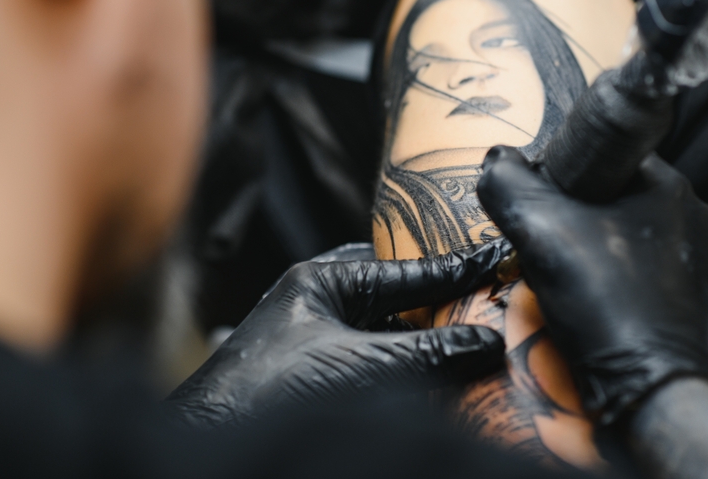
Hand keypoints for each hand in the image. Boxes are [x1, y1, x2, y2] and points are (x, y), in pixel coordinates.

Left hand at [168, 244, 508, 426]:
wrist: (213, 447)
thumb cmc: (272, 389)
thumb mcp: (364, 364)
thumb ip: (429, 352)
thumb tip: (489, 344)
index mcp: (320, 281)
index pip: (403, 270)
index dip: (453, 269)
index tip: (494, 259)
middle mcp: (317, 306)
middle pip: (395, 298)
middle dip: (439, 304)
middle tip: (488, 301)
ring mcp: (315, 345)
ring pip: (386, 335)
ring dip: (424, 342)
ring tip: (473, 341)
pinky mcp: (315, 382)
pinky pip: (373, 367)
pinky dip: (404, 371)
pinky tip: (433, 380)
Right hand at [477, 147, 707, 424]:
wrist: (649, 390)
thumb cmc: (607, 304)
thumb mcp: (540, 231)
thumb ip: (508, 184)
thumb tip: (495, 161)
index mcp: (667, 183)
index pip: (599, 152)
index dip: (557, 172)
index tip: (537, 203)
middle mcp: (687, 213)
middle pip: (605, 193)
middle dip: (566, 214)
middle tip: (543, 243)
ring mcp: (689, 256)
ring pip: (615, 231)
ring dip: (582, 246)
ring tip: (562, 274)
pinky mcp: (683, 292)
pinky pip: (630, 266)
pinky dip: (603, 275)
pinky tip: (585, 297)